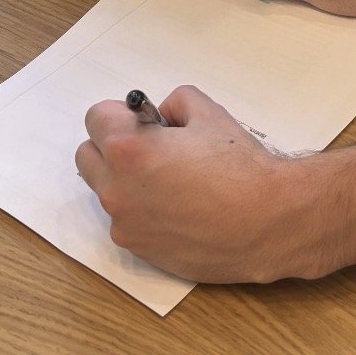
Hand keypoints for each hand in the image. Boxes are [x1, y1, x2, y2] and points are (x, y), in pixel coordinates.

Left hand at [75, 86, 326, 283]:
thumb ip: (174, 104)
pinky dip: (142, 210)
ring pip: (106, 190)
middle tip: (152, 147)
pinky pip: (127, 220)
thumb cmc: (241, 166)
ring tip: (171, 180)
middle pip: (87, 155)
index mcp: (128, 150)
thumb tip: (162, 117)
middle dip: (112, 145)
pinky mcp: (140, 250)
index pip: (95, 117)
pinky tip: (180, 208)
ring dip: (125, 179)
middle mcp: (117, 191)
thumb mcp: (208, 112)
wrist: (268, 221)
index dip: (123, 114)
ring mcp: (126, 225)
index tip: (145, 121)